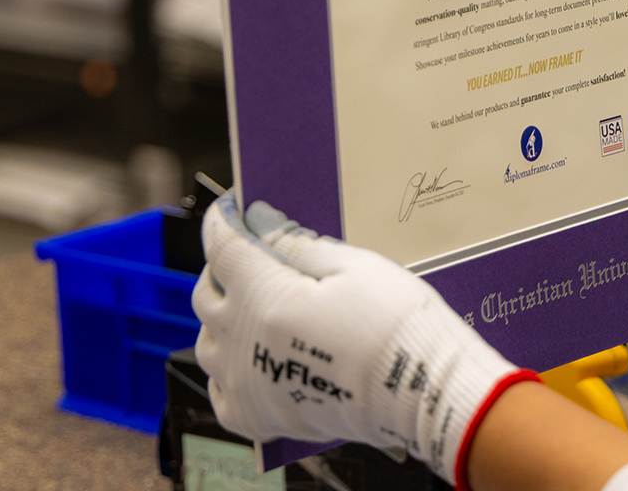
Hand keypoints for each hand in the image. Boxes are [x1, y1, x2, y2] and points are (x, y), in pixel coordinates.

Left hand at [192, 194, 532, 484]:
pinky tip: (250, 358)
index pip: (223, 247)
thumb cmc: (396, 327)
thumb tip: (262, 221)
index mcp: (264, 297)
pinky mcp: (257, 419)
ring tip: (252, 306)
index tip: (232, 208)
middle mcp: (242, 342)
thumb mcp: (353, 265)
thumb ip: (296, 244)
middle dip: (221, 267)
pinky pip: (220, 390)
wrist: (422, 393)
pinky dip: (227, 370)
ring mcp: (246, 384)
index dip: (224, 221)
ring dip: (221, 318)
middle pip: (206, 294)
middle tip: (250, 255)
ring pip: (206, 342)